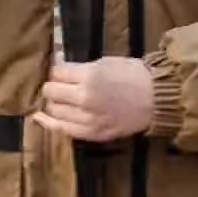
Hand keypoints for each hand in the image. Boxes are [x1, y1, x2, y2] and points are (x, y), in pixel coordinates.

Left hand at [33, 58, 154, 140]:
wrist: (156, 99)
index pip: (57, 73)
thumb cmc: (133, 75)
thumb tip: (59, 67)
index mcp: (89, 77)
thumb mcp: (106, 62)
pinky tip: (41, 118)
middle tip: (61, 87)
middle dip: (54, 87)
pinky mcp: (92, 134)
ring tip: (61, 101)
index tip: (62, 73)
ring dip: (55, 104)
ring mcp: (88, 119)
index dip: (58, 72)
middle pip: (51, 93)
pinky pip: (62, 130)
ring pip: (54, 111)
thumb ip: (80, 68)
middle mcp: (84, 99)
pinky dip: (51, 123)